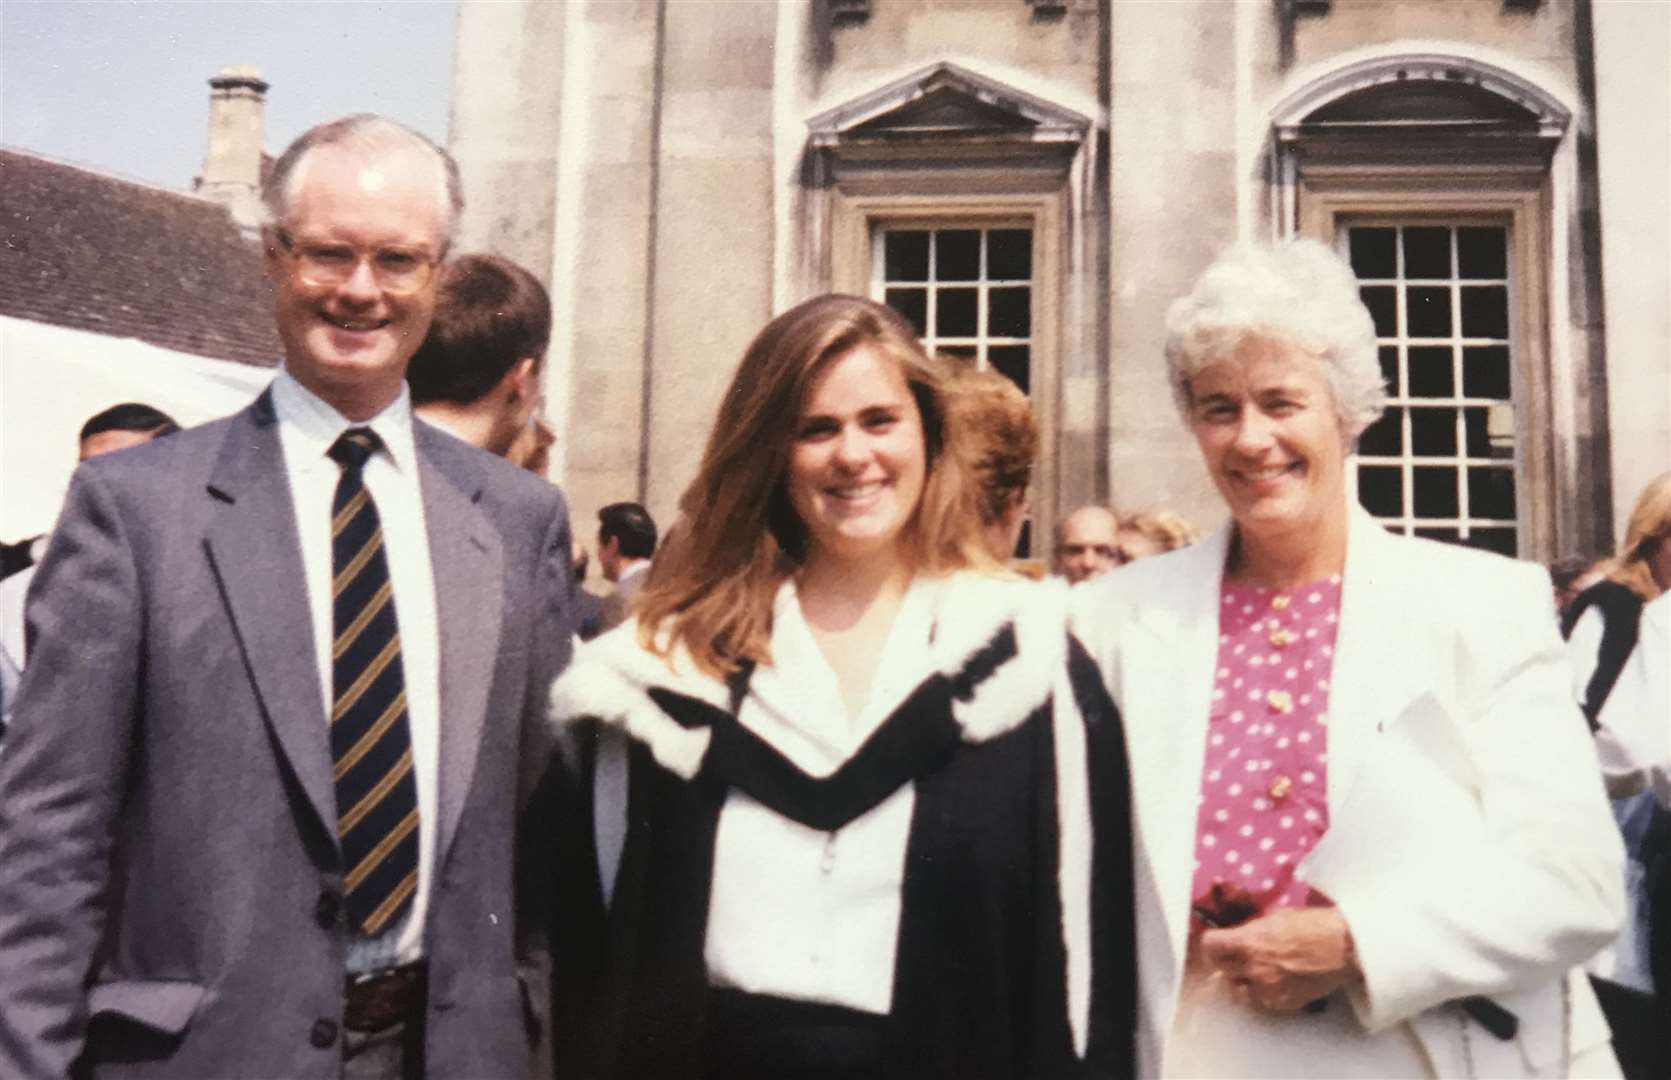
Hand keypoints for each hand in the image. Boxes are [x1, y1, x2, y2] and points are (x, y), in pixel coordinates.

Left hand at [1199, 906, 1357, 1011]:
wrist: (1345, 949)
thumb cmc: (1314, 926)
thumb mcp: (1275, 918)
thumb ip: (1251, 929)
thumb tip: (1237, 934)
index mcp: (1249, 942)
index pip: (1210, 947)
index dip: (1211, 943)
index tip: (1216, 941)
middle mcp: (1254, 968)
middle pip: (1219, 969)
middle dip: (1223, 960)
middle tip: (1231, 955)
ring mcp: (1268, 989)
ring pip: (1236, 990)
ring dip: (1238, 980)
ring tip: (1250, 971)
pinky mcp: (1283, 1003)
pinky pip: (1259, 1002)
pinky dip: (1259, 993)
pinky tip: (1269, 981)